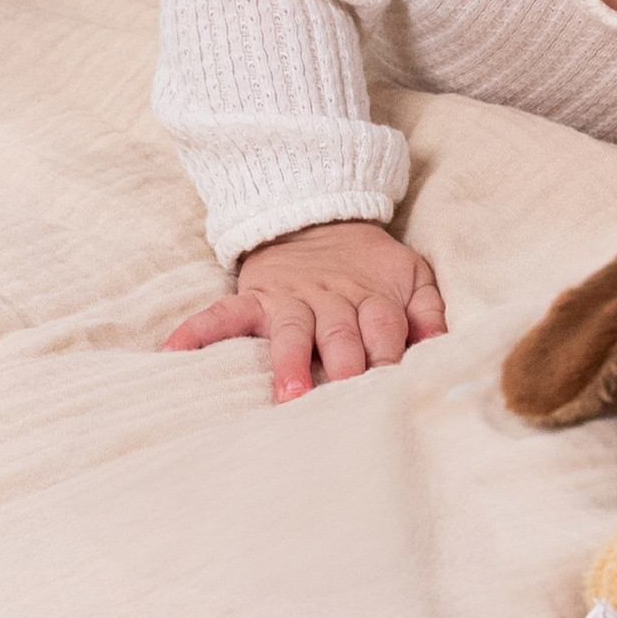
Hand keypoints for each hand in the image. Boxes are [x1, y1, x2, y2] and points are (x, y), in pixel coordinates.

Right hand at [163, 221, 445, 401]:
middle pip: (342, 334)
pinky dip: (200, 330)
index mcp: (374, 299)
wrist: (321, 218)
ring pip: (292, 331)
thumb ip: (429, 310)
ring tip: (289, 392)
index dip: (389, 357)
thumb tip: (441, 344)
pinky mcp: (256, 296)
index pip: (385, 331)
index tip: (394, 388)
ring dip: (290, 360)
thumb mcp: (412, 275)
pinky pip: (224, 313)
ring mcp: (291, 299)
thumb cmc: (372, 265)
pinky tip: (175, 350)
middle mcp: (333, 301)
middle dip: (346, 365)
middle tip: (347, 399)